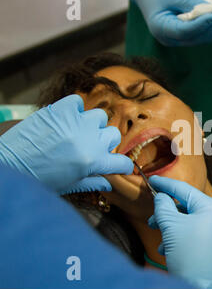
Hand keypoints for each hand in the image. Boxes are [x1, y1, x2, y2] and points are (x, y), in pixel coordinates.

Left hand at [0, 95, 132, 193]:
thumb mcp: (69, 186)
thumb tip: (108, 184)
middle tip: (91, 147)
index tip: (120, 166)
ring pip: (99, 116)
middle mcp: (89, 140)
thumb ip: (93, 183)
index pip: (122, 163)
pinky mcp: (61, 109)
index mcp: (93, 162)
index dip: (123, 166)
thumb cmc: (38, 179)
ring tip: (79, 131)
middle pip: (114, 135)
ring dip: (92, 124)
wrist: (8, 165)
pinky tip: (66, 119)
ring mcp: (76, 122)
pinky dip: (74, 109)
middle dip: (106, 143)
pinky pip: (77, 102)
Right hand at [125, 0, 211, 45]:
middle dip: (210, 25)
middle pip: (195, 38)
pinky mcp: (184, 37)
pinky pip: (201, 34)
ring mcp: (177, 40)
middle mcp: (169, 39)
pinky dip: (209, 24)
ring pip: (201, 38)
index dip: (200, 25)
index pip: (183, 32)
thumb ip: (190, 3)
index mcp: (160, 28)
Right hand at [148, 176, 211, 288]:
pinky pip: (202, 238)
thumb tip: (161, 198)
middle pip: (190, 209)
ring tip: (163, 242)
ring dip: (175, 231)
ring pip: (195, 225)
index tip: (153, 180)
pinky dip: (186, 241)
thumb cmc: (190, 257)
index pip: (185, 190)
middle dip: (168, 215)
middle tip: (153, 221)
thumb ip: (163, 207)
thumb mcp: (171, 227)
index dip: (166, 185)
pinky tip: (174, 252)